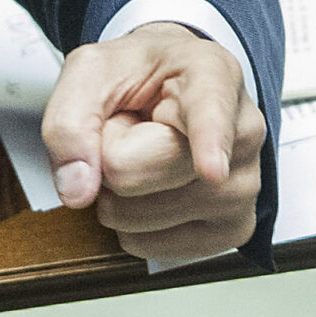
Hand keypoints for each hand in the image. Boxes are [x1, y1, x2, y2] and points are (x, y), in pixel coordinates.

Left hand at [42, 22, 264, 261]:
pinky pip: (149, 245)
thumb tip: (78, 188)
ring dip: (117, 192)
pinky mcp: (233, 229)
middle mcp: (243, 133)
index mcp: (214, 77)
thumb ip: (70, 120)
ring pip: (139, 217)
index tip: (211, 169)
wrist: (169, 87)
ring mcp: (245, 187)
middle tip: (129, 126)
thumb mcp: (90, 71)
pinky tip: (154, 188)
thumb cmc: (140, 75)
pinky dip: (131, 224)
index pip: (210, 117)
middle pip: (139, 174)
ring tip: (143, 153)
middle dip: (109, 156)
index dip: (209, 145)